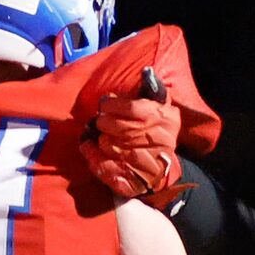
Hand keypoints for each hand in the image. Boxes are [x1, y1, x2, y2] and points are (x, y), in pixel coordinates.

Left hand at [84, 69, 186, 205]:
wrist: (164, 170)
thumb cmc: (156, 132)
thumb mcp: (160, 108)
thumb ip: (152, 90)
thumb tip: (147, 72)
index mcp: (164, 120)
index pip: (133, 108)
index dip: (113, 104)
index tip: (105, 104)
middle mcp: (158, 143)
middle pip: (118, 128)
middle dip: (103, 123)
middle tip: (100, 122)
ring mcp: (147, 165)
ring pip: (110, 148)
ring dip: (96, 141)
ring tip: (92, 138)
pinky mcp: (135, 183)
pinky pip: (109, 172)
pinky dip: (96, 162)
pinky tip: (90, 151)